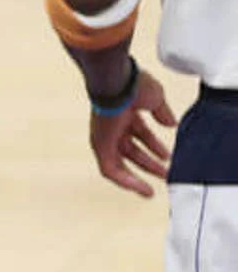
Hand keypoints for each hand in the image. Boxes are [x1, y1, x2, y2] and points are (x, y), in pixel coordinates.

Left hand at [91, 69, 175, 196]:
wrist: (118, 83)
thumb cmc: (133, 85)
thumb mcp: (155, 99)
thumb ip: (162, 113)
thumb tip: (171, 124)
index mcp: (125, 113)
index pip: (140, 134)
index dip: (154, 146)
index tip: (167, 157)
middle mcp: (113, 127)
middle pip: (131, 150)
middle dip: (150, 162)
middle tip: (165, 173)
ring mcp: (105, 138)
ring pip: (122, 163)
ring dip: (141, 173)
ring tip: (157, 183)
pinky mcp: (100, 148)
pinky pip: (111, 170)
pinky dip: (126, 180)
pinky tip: (142, 188)